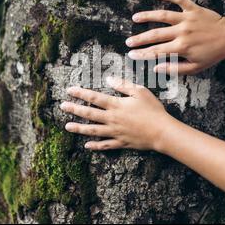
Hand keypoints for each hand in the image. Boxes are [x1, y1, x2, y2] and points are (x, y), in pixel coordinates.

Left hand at [60, 77, 174, 150]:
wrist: (162, 132)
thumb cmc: (153, 110)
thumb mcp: (140, 92)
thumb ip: (123, 85)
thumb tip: (108, 78)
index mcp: (116, 105)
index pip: (94, 98)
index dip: (81, 93)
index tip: (70, 90)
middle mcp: (112, 119)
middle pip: (89, 114)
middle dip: (74, 109)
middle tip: (62, 106)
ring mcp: (115, 132)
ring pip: (93, 131)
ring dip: (79, 128)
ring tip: (67, 126)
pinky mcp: (121, 143)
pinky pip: (105, 145)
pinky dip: (96, 146)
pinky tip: (87, 146)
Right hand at [127, 0, 224, 74]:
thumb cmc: (213, 54)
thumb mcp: (195, 67)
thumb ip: (175, 68)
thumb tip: (156, 69)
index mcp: (181, 47)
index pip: (157, 51)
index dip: (142, 54)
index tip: (131, 54)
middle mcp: (182, 32)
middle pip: (155, 35)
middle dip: (140, 39)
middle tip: (128, 41)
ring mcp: (187, 19)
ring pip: (163, 16)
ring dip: (147, 16)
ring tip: (135, 17)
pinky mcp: (193, 9)